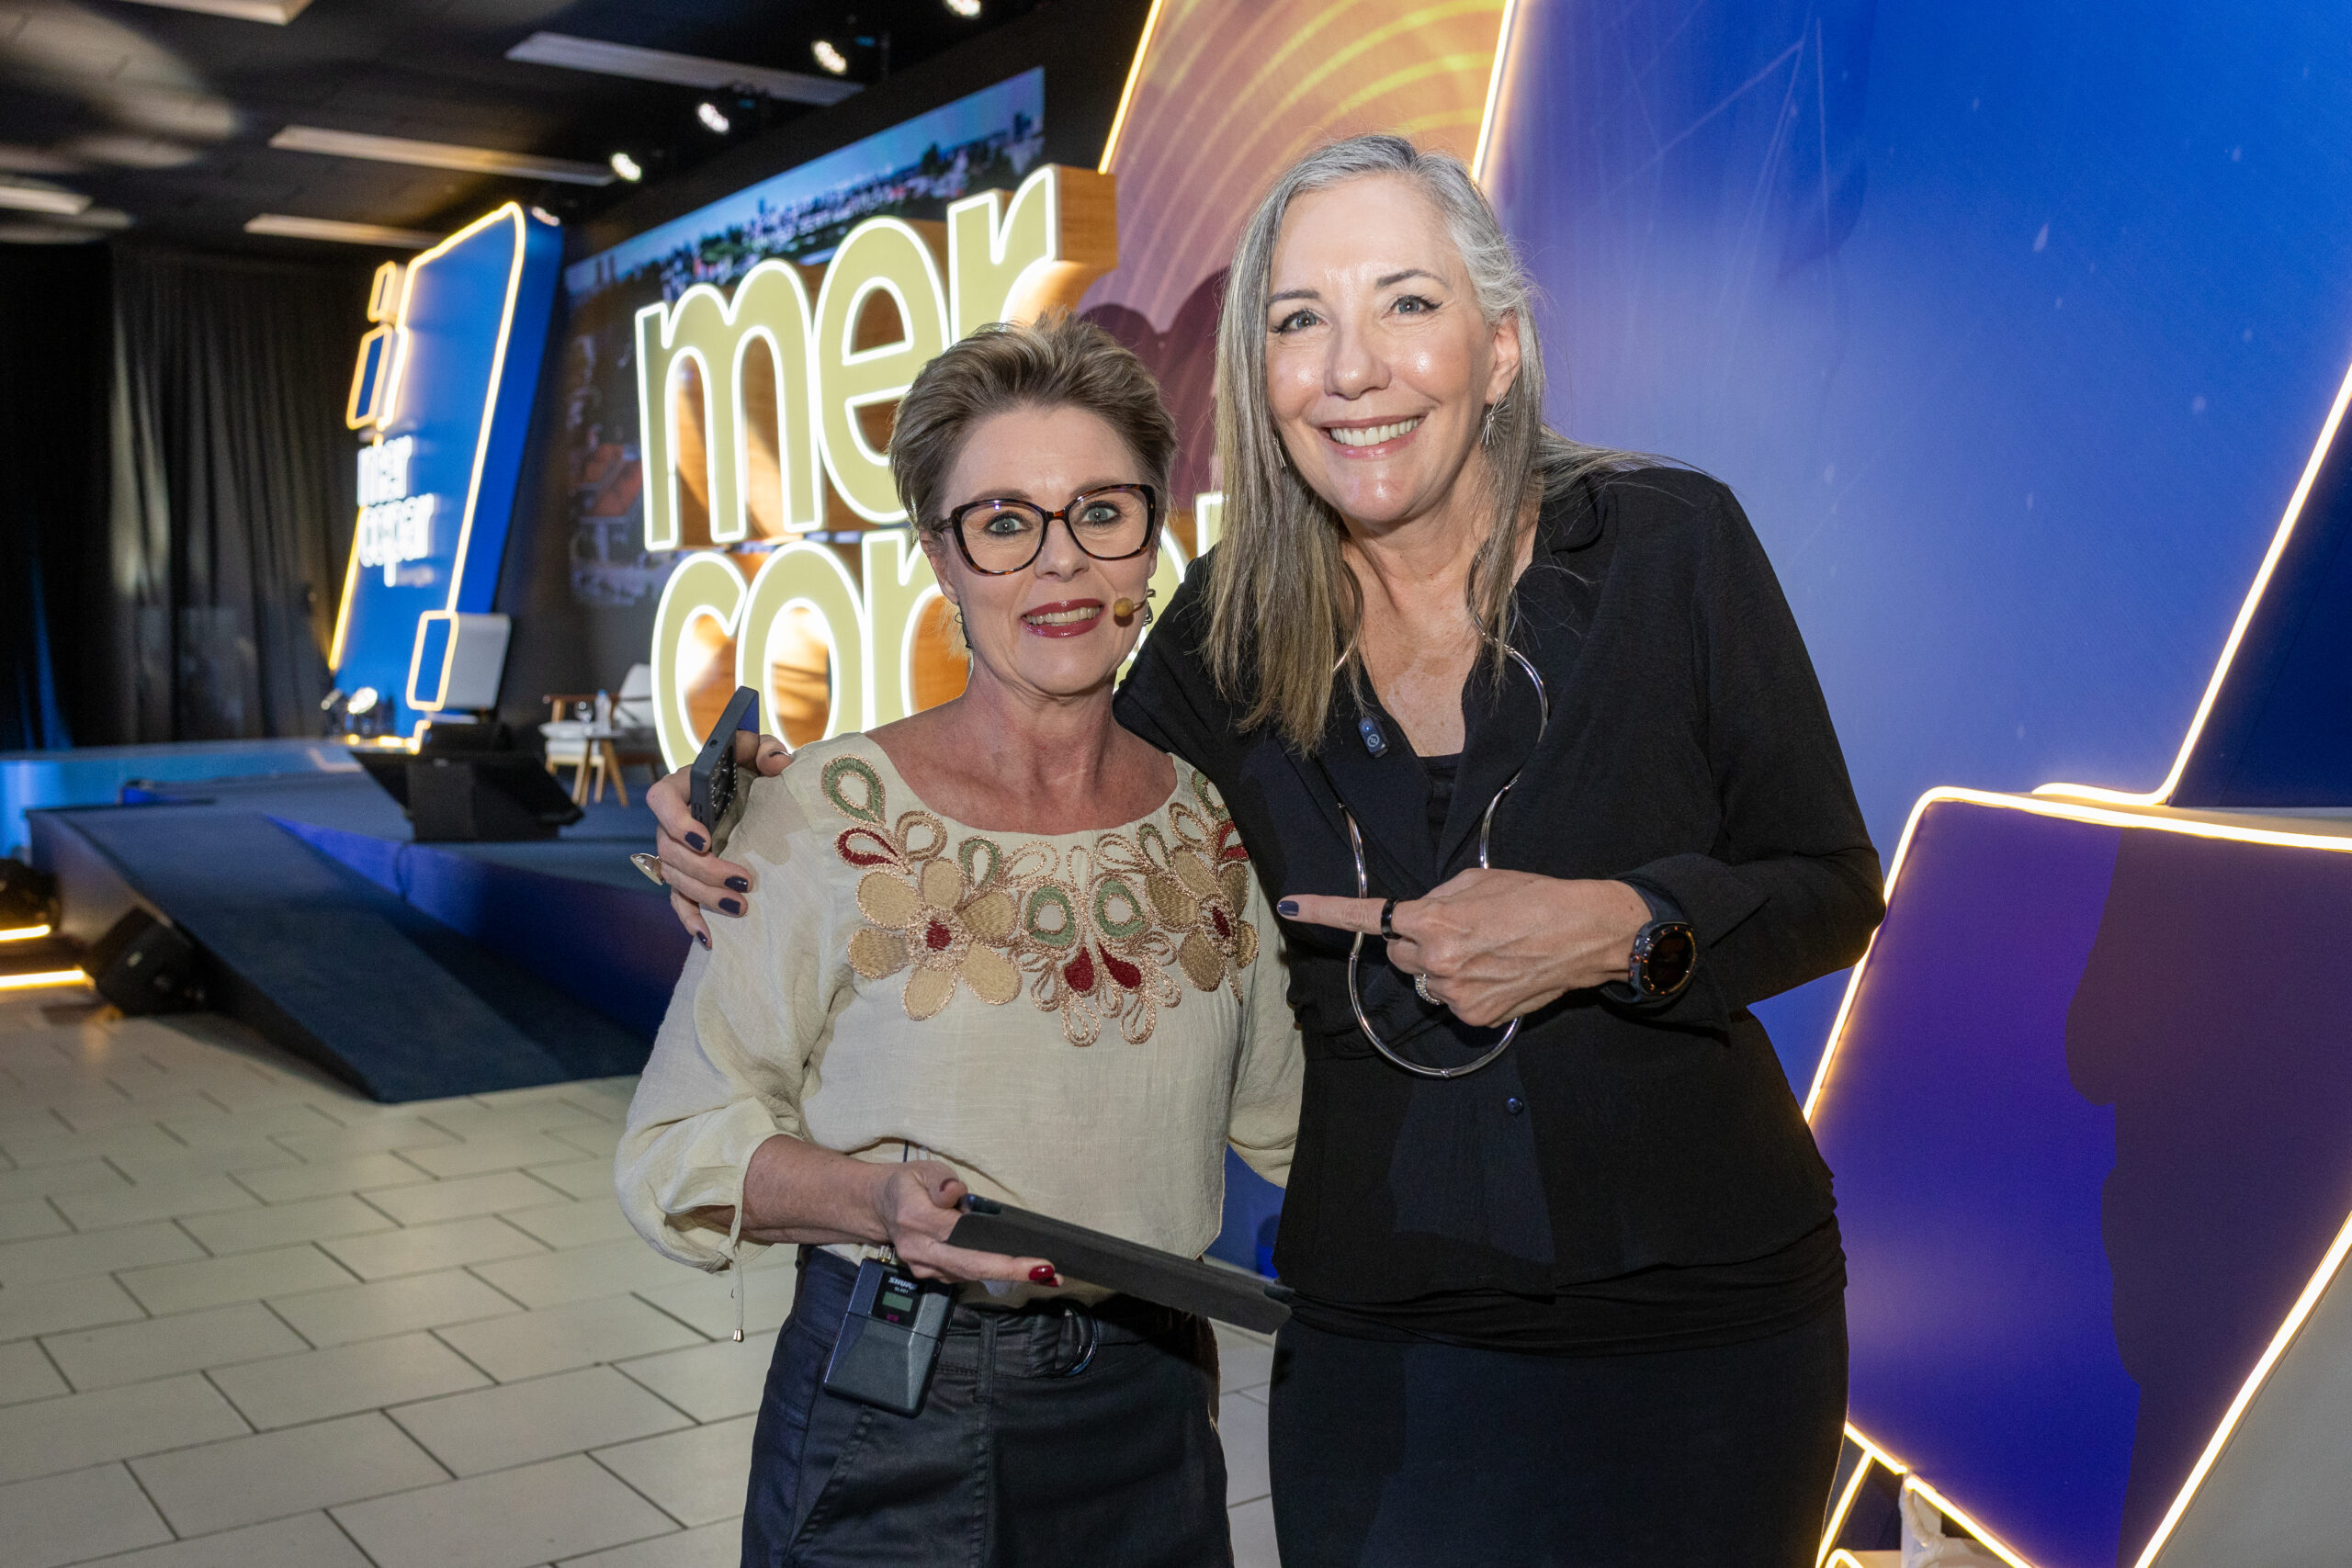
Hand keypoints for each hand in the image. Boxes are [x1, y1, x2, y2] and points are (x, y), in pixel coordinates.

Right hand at [648, 731, 790, 945]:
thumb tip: (779, 763)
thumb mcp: (756, 751)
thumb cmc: (746, 766)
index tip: (705, 840)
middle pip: (671, 852)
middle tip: (744, 882)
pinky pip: (680, 902)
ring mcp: (678, 853)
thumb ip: (765, 749)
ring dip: (705, 897)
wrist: (750, 792)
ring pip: (676, 880)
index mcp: (682, 787)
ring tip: (741, 908)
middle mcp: (672, 824)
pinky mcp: (690, 876)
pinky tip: (709, 938)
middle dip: (705, 871)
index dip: (676, 823)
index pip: (661, 801)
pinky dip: (691, 920)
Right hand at [870, 1161, 1057, 1286]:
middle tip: (1047, 1273)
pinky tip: (1012, 1267)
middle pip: (968, 1267)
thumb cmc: (908, 1184)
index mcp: (916, 1217)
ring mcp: (921, 1265)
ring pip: (967, 1274)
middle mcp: (918, 1247)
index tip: (1034, 1259)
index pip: (963, 1237)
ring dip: (1005, 1274)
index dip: (1000, 1253)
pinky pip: (961, 1275)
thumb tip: (954, 1195)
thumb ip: (942, 1182)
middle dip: (1011, 1272)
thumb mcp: (925, 1170)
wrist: (879, 1205)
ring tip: (1041, 1270)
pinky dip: (989, 1272)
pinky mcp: (928, 1274)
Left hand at [1279, 871, 1651, 1026]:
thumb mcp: (1477, 882)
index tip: (1291, 907)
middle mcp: (1437, 961)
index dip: (1325, 911)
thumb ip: (1436, 901)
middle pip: (1398, 956)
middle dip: (1415, 944)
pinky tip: (1496, 975)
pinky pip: (1451, 1002)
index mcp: (1433, 919)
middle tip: (1457, 932)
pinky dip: (1466, 990)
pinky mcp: (1474, 1018)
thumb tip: (1418, 917)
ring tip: (1486, 953)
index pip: (1368, 917)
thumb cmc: (1533, 898)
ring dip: (1442, 969)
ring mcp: (1454, 995)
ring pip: (1425, 981)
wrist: (1583, 934)